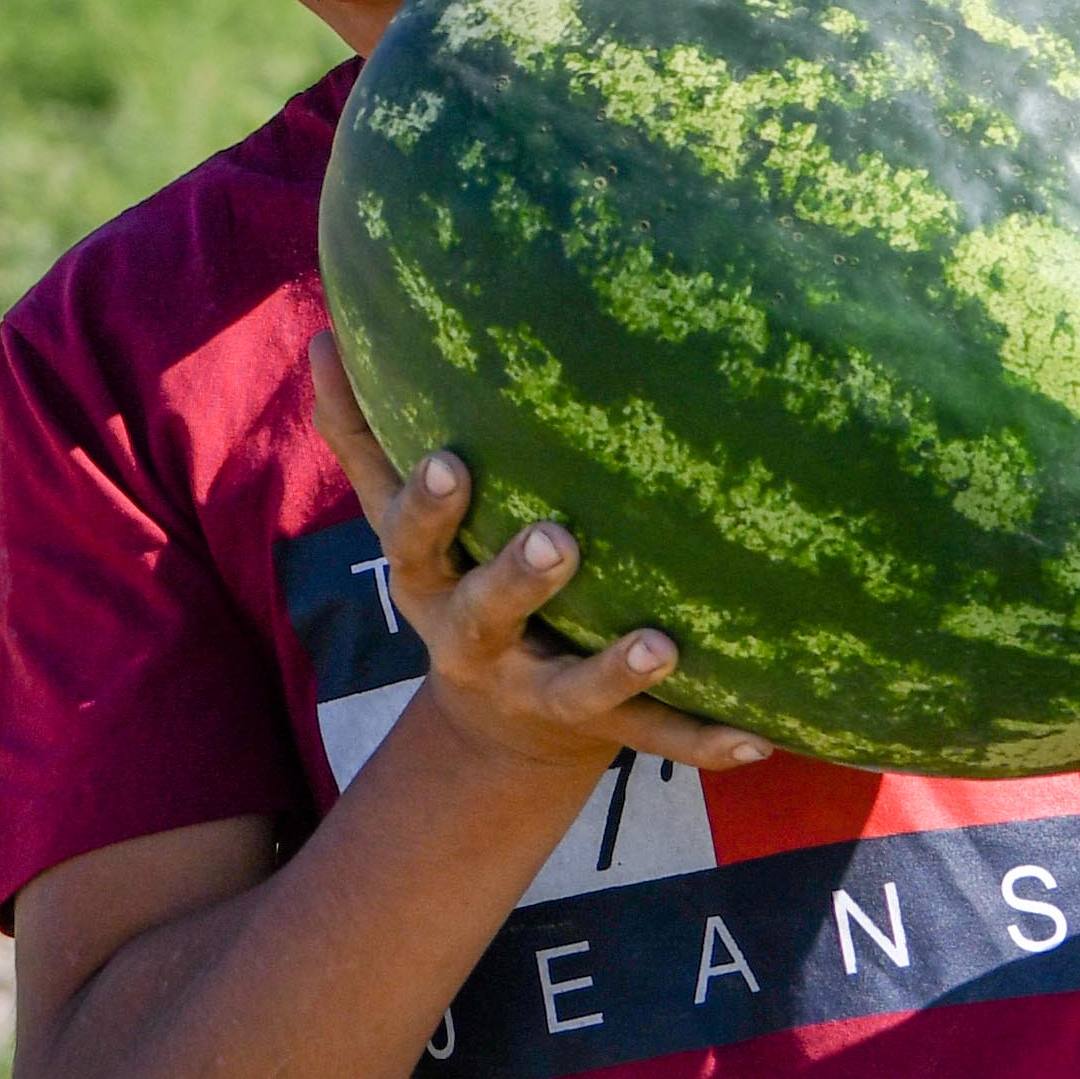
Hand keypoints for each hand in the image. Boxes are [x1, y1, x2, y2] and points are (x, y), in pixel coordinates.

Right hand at [315, 328, 777, 785]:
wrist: (496, 727)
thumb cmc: (456, 581)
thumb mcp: (402, 524)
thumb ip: (365, 438)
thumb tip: (322, 336)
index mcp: (431, 584)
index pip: (415, 542)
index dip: (429, 508)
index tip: (452, 462)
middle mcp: (479, 645)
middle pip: (487, 614)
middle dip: (518, 580)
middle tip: (558, 539)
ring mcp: (543, 694)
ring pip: (578, 690)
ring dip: (618, 671)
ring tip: (661, 645)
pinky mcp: (604, 731)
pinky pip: (658, 740)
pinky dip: (706, 741)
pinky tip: (757, 740)